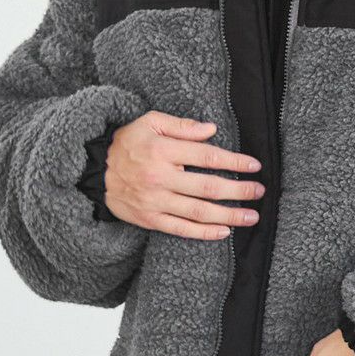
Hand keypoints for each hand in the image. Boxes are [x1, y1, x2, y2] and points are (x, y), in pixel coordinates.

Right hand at [104, 111, 264, 238]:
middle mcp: (160, 177)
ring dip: (229, 215)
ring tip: (251, 216)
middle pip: (207, 187)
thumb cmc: (127, 142)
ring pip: (198, 212)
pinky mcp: (149, 219)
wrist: (95, 170)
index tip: (254, 165)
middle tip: (259, 192)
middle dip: (238, 191)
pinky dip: (204, 233)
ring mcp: (155, 201)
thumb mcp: (150, 122)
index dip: (234, 161)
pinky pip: (181, 229)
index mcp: (162, 150)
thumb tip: (212, 130)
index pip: (207, 156)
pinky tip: (224, 231)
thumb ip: (182, 125)